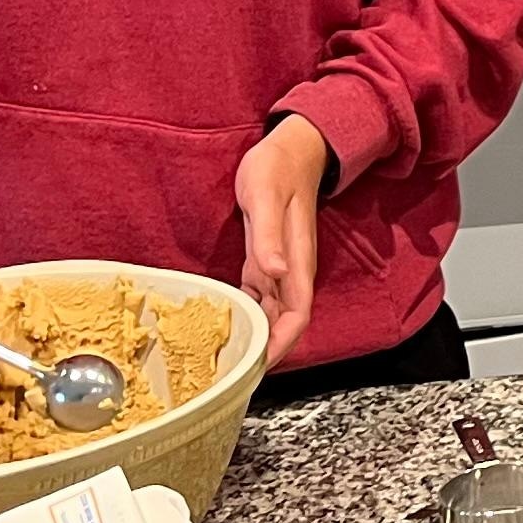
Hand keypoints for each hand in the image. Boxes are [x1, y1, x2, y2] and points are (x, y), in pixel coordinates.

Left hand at [235, 117, 332, 363]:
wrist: (291, 148)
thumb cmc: (277, 168)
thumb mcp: (266, 197)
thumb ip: (270, 237)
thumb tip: (275, 273)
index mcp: (296, 261)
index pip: (297, 316)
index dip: (281, 345)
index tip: (259, 367)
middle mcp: (291, 270)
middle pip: (285, 323)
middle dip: (266, 351)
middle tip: (234, 374)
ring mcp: (279, 266)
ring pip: (272, 313)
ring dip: (256, 336)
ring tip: (226, 357)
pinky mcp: (265, 258)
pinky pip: (259, 296)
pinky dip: (246, 313)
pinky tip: (225, 324)